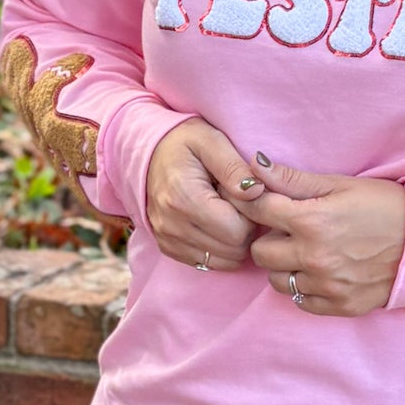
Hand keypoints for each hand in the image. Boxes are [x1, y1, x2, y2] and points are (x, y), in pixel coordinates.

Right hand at [145, 119, 263, 271]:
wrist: (147, 151)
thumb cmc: (183, 142)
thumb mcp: (211, 140)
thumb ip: (234, 167)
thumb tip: (257, 192)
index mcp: (184, 198)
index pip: (237, 231)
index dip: (252, 214)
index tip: (246, 193)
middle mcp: (172, 225)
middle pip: (232, 249)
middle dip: (246, 228)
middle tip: (238, 202)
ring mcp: (167, 239)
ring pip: (222, 261)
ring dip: (234, 240)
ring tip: (227, 211)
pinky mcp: (168, 247)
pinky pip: (207, 263)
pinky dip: (219, 248)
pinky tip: (216, 223)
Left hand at [237, 155, 404, 316]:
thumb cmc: (384, 205)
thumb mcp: (340, 185)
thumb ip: (293, 179)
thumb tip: (255, 166)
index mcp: (312, 220)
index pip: (258, 211)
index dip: (255, 204)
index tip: (260, 203)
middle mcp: (315, 257)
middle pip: (259, 253)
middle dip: (268, 238)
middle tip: (287, 230)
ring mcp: (327, 285)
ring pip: (277, 281)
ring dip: (284, 266)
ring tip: (306, 251)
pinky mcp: (340, 305)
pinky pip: (301, 302)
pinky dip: (305, 287)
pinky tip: (322, 271)